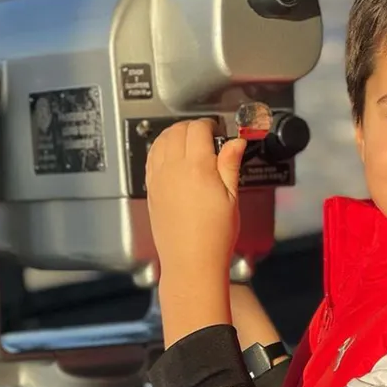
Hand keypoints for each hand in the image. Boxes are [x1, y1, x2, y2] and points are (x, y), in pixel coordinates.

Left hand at [146, 118, 246, 281]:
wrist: (191, 262)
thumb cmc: (214, 236)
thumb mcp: (232, 197)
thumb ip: (230, 164)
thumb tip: (236, 142)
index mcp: (198, 167)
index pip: (198, 129)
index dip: (210, 125)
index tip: (218, 130)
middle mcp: (173, 169)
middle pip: (177, 130)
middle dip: (192, 127)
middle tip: (206, 135)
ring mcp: (158, 179)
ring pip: (160, 140)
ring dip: (174, 135)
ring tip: (188, 142)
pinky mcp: (151, 190)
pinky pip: (150, 158)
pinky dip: (160, 149)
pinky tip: (170, 155)